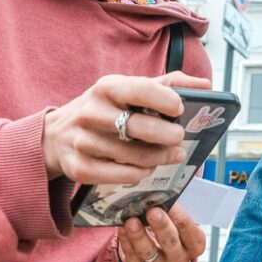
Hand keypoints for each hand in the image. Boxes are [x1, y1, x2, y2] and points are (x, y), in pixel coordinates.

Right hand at [42, 71, 211, 182]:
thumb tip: (206, 86)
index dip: (166, 100)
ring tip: (169, 155)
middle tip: (180, 139)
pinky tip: (145, 169)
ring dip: (159, 159)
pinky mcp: (78, 168)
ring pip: (135, 156)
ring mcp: (83, 141)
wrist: (56, 136)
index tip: (180, 109)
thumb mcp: (128, 90)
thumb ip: (168, 85)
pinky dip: (139, 174)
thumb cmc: (105, 110)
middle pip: (140, 128)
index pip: (141, 89)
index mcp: (107, 87)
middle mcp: (91, 113)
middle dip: (169, 137)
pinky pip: (119, 176)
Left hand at [117, 203, 205, 261]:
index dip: (181, 217)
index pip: (191, 233)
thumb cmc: (170, 226)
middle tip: (152, 211)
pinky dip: (126, 241)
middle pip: (171, 244)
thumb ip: (173, 209)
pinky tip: (122, 227)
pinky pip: (131, 257)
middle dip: (162, 226)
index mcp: (194, 245)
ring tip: (131, 220)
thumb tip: (161, 193)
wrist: (155, 246)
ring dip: (139, 235)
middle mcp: (179, 260)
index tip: (172, 202)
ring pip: (148, 253)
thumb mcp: (177, 218)